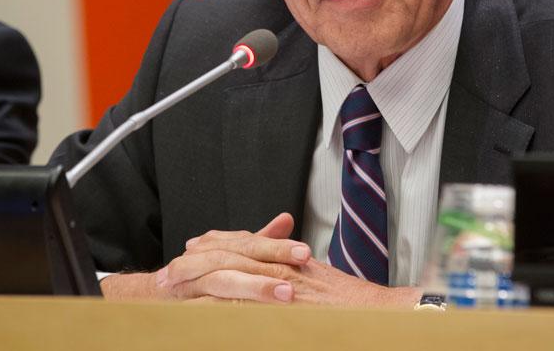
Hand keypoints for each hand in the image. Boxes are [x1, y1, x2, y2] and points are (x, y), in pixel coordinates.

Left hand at [171, 214, 418, 306]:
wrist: (379, 314)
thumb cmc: (356, 304)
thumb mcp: (322, 280)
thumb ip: (298, 270)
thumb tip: (284, 271)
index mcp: (290, 259)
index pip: (246, 241)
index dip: (218, 241)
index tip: (195, 244)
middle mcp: (283, 266)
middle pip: (232, 252)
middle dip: (199, 258)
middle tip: (173, 265)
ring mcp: (282, 285)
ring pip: (231, 273)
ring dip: (199, 279)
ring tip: (174, 284)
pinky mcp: (282, 304)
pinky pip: (243, 303)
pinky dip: (216, 306)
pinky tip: (195, 309)